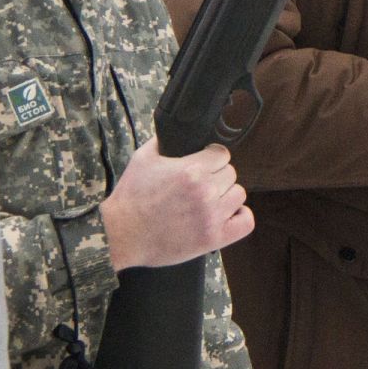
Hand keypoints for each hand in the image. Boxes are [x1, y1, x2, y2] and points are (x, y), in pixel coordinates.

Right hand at [101, 139, 253, 270]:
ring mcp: (212, 216)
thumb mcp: (142, 159)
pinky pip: (245, 222)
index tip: (203, 165)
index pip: (222, 154)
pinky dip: (240, 217)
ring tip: (209, 201)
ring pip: (239, 195)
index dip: (212, 158)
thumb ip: (162, 141)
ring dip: (226, 196)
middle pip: (231, 173)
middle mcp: (205, 191)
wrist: (121, 235)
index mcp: (191, 170)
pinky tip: (227, 215)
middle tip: (199, 186)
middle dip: (216, 177)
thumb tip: (173, 130)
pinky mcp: (213, 238)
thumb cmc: (130, 199)